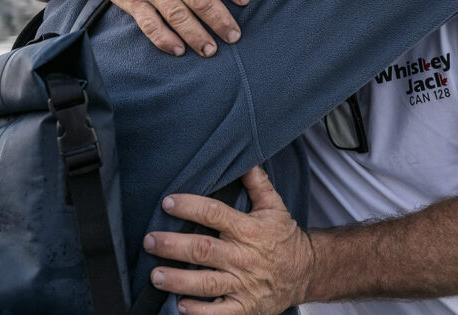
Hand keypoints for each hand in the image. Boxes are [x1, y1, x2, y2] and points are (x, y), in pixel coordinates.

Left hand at [143, 167, 313, 314]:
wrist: (307, 272)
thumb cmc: (283, 236)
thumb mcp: (274, 205)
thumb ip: (257, 182)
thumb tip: (242, 158)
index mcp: (249, 229)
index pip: (215, 214)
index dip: (190, 207)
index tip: (167, 203)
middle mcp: (244, 257)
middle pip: (204, 250)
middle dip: (173, 246)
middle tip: (150, 241)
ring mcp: (244, 284)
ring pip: (207, 283)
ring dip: (179, 280)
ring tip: (155, 276)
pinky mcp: (246, 307)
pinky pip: (220, 313)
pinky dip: (200, 312)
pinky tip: (181, 306)